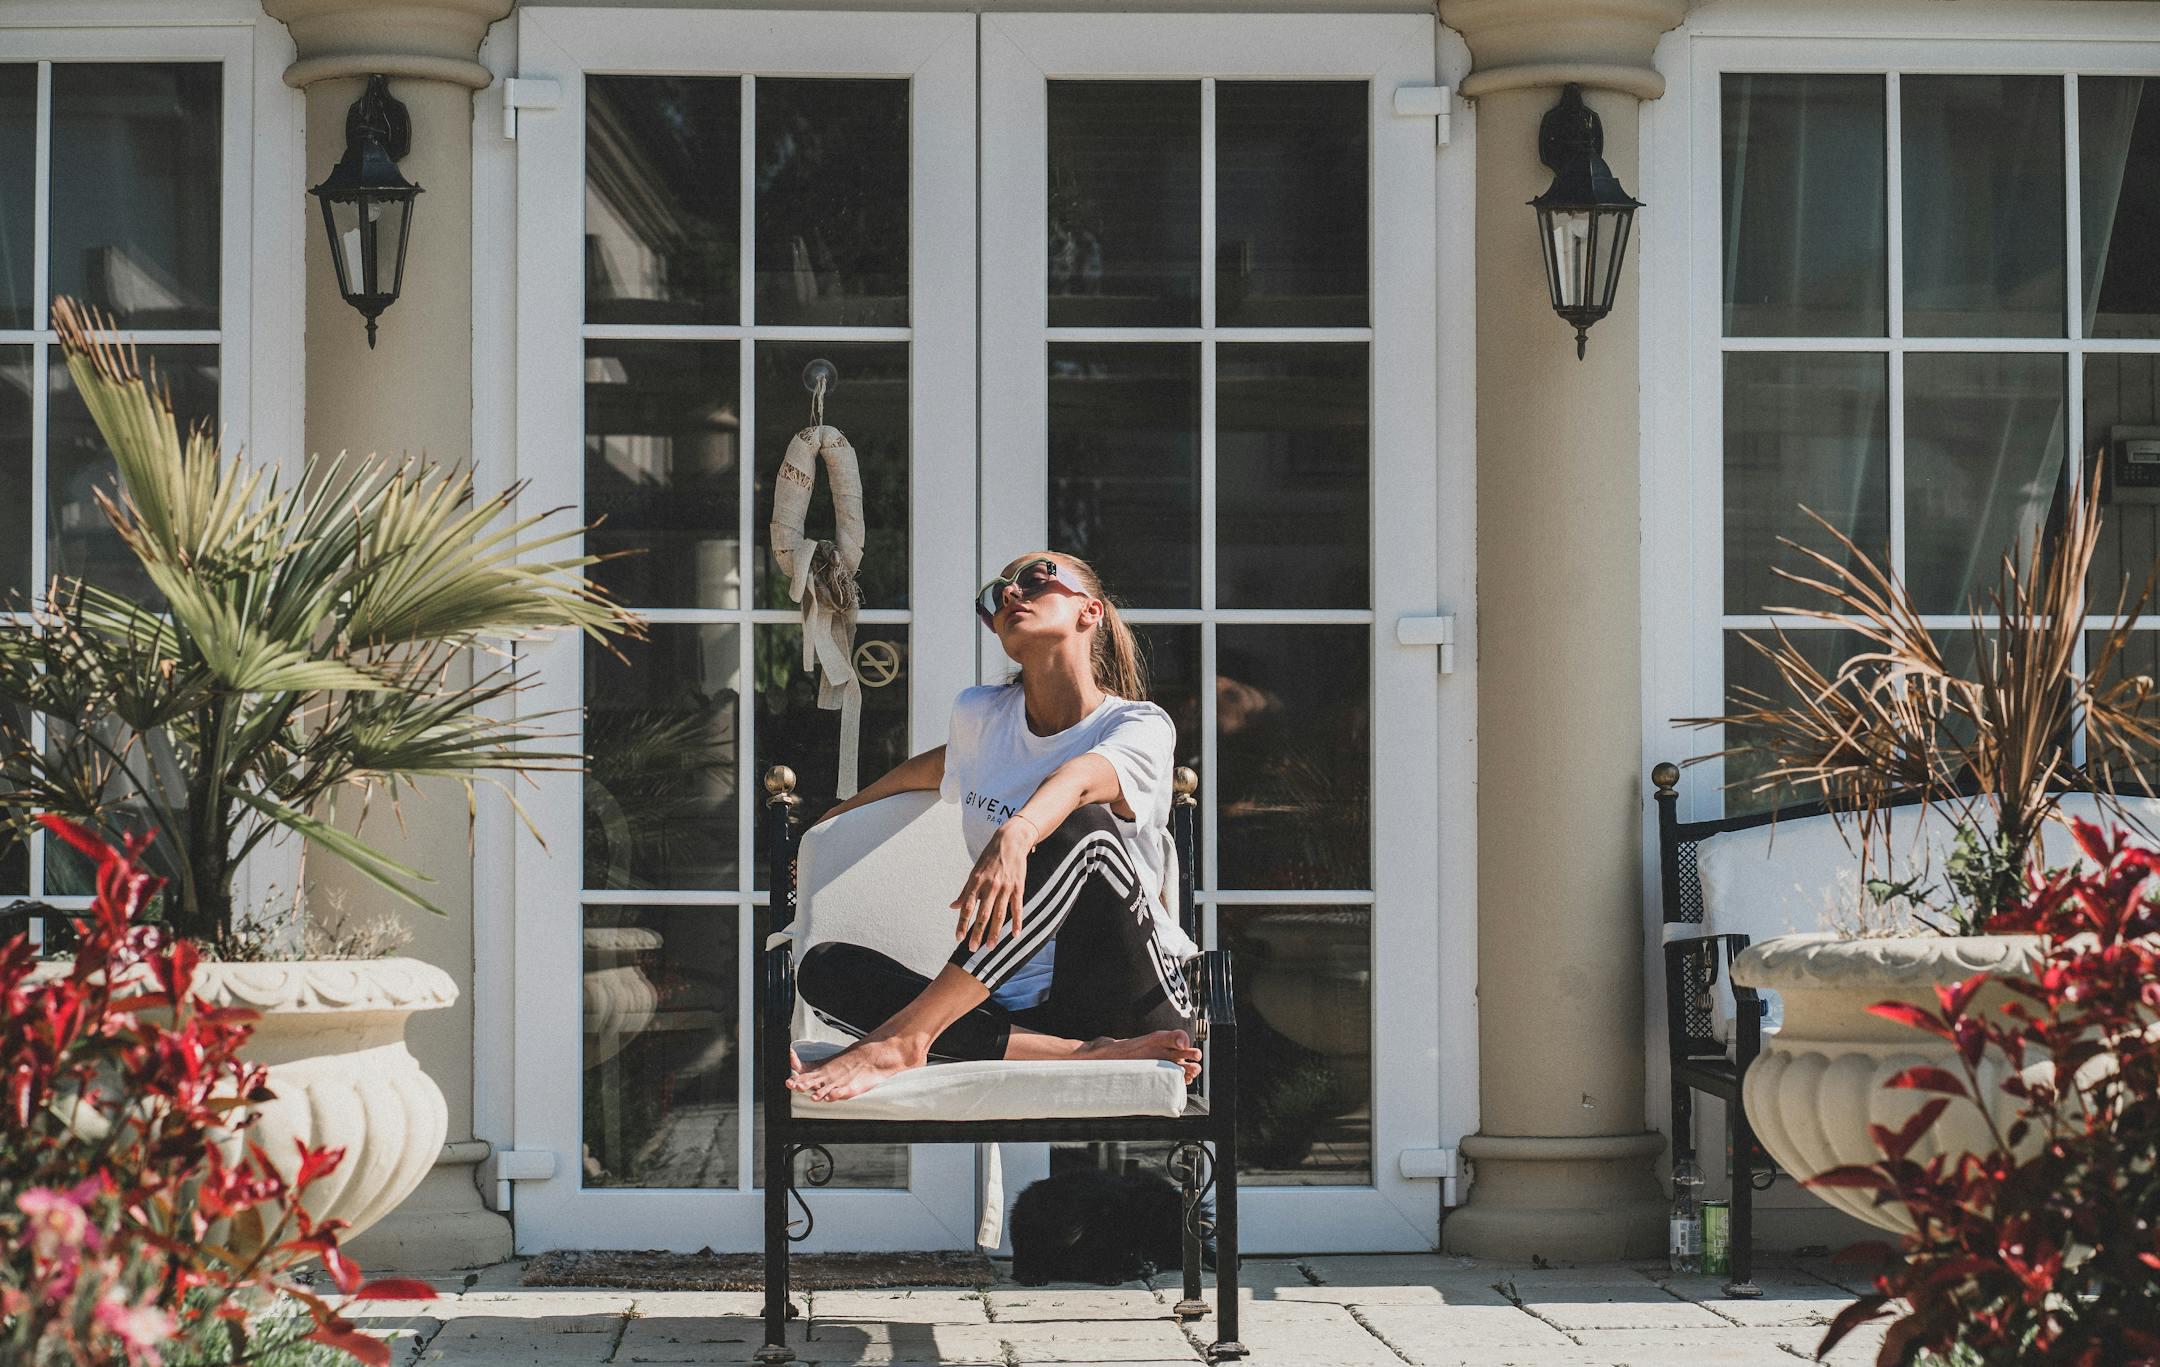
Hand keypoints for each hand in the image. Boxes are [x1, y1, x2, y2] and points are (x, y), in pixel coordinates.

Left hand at [952, 817, 1035, 951]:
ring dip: (994, 932)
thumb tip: (952, 907)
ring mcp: (1005, 888)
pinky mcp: (1018, 888)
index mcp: (976, 882)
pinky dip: (1017, 922)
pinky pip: (1017, 908)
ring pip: (999, 914)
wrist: (1011, 841)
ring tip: (990, 947)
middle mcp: (990, 886)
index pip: (967, 907)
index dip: (962, 923)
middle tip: (972, 949)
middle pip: (982, 914)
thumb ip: (965, 892)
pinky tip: (1014, 935)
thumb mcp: (974, 872)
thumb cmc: (989, 858)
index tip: (958, 938)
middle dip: (977, 933)